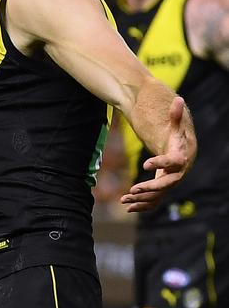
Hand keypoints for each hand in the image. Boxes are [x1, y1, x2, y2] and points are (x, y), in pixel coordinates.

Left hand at [120, 95, 195, 212]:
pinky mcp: (162, 191)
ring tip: (124, 198)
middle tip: (132, 189)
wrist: (184, 155)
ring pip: (157, 196)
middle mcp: (177, 175)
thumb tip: (178, 100)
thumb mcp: (175, 128)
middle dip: (149, 188)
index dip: (160, 162)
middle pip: (165, 184)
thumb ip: (175, 116)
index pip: (173, 162)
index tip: (145, 164)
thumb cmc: (178, 140)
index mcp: (180, 159)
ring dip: (141, 199)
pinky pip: (153, 202)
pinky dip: (141, 206)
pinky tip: (127, 207)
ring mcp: (169, 184)